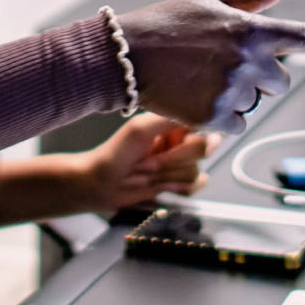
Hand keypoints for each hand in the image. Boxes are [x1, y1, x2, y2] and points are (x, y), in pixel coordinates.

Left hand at [74, 114, 219, 212]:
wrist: (100, 184)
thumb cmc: (116, 153)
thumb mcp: (142, 128)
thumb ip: (172, 118)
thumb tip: (203, 116)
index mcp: (171, 124)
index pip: (202, 125)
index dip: (198, 136)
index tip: (185, 142)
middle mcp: (178, 142)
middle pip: (201, 151)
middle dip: (174, 159)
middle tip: (149, 160)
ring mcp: (177, 164)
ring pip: (194, 171)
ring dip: (169, 175)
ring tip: (146, 173)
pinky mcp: (176, 183)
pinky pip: (194, 186)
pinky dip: (179, 188)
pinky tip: (162, 186)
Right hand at [114, 0, 304, 132]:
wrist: (122, 56)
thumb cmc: (167, 24)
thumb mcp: (212, 2)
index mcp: (255, 28)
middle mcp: (252, 59)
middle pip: (280, 80)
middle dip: (257, 76)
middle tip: (217, 64)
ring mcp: (235, 89)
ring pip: (256, 103)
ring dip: (234, 97)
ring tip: (198, 78)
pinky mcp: (218, 116)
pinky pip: (237, 125)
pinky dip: (218, 118)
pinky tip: (193, 98)